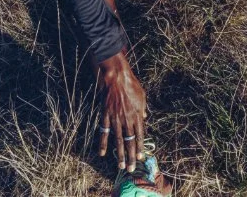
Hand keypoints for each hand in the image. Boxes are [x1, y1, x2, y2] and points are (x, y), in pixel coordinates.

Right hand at [96, 51, 147, 171]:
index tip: (140, 157)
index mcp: (137, 115)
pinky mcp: (106, 116)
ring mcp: (115, 119)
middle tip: (130, 168)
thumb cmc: (131, 85)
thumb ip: (143, 109)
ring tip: (120, 165)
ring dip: (119, 154)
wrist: (117, 78)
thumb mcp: (142, 97)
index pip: (140, 135)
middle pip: (129, 141)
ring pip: (118, 140)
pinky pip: (104, 132)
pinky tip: (102, 153)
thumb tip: (145, 118)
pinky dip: (102, 143)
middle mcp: (127, 120)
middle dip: (130, 156)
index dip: (140, 147)